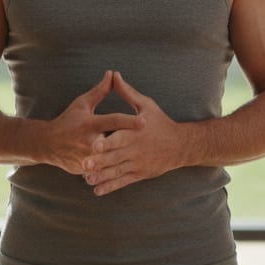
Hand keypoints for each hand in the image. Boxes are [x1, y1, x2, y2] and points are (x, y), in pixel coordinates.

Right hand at [44, 71, 144, 174]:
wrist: (47, 144)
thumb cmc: (68, 121)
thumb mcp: (82, 104)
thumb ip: (100, 91)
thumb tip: (112, 74)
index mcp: (90, 124)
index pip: (113, 121)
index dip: (130, 121)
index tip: (145, 121)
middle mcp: (88, 141)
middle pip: (115, 143)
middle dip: (130, 144)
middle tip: (149, 143)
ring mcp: (86, 158)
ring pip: (110, 161)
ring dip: (124, 159)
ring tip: (141, 158)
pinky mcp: (84, 170)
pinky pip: (102, 171)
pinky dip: (113, 170)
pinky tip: (127, 169)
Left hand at [81, 71, 182, 195]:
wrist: (180, 145)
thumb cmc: (160, 122)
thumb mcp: (146, 105)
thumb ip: (127, 92)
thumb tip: (114, 75)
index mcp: (136, 132)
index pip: (121, 137)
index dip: (108, 142)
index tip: (94, 145)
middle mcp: (136, 149)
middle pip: (116, 156)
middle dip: (100, 161)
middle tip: (84, 163)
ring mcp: (137, 163)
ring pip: (117, 171)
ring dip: (102, 176)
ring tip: (86, 178)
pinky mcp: (139, 174)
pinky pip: (123, 181)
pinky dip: (110, 186)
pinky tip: (97, 189)